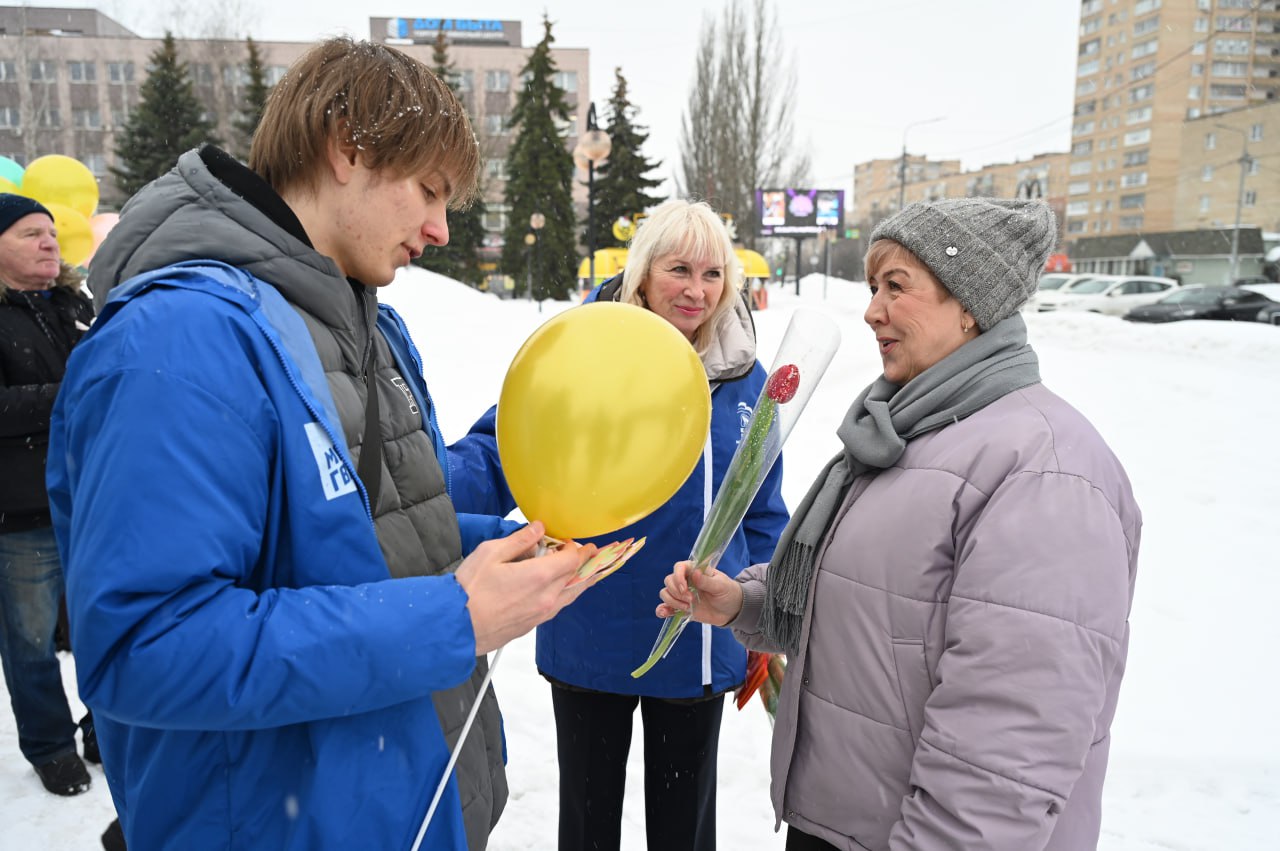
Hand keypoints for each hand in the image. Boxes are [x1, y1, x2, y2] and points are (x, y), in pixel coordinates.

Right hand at [456, 521, 598, 654]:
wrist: (456, 627)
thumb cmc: (469, 590)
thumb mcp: (491, 553)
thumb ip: (519, 540)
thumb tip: (538, 528)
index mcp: (539, 576)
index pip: (572, 559)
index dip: (577, 549)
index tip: (576, 542)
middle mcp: (546, 597)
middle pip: (576, 578)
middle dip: (584, 563)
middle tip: (590, 555)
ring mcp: (541, 614)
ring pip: (571, 596)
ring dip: (581, 582)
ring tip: (589, 574)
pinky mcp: (532, 625)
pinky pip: (558, 607)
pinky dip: (566, 596)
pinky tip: (562, 592)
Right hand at [656, 560, 743, 626]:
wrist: (731, 610)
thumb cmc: (728, 592)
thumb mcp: (721, 586)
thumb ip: (707, 581)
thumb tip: (695, 574)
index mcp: (695, 571)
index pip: (679, 567)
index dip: (678, 576)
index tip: (685, 588)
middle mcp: (685, 581)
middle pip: (669, 581)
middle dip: (677, 592)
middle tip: (691, 600)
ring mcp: (681, 595)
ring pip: (665, 593)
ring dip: (673, 601)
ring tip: (688, 608)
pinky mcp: (680, 607)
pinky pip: (665, 607)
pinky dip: (662, 610)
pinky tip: (664, 614)